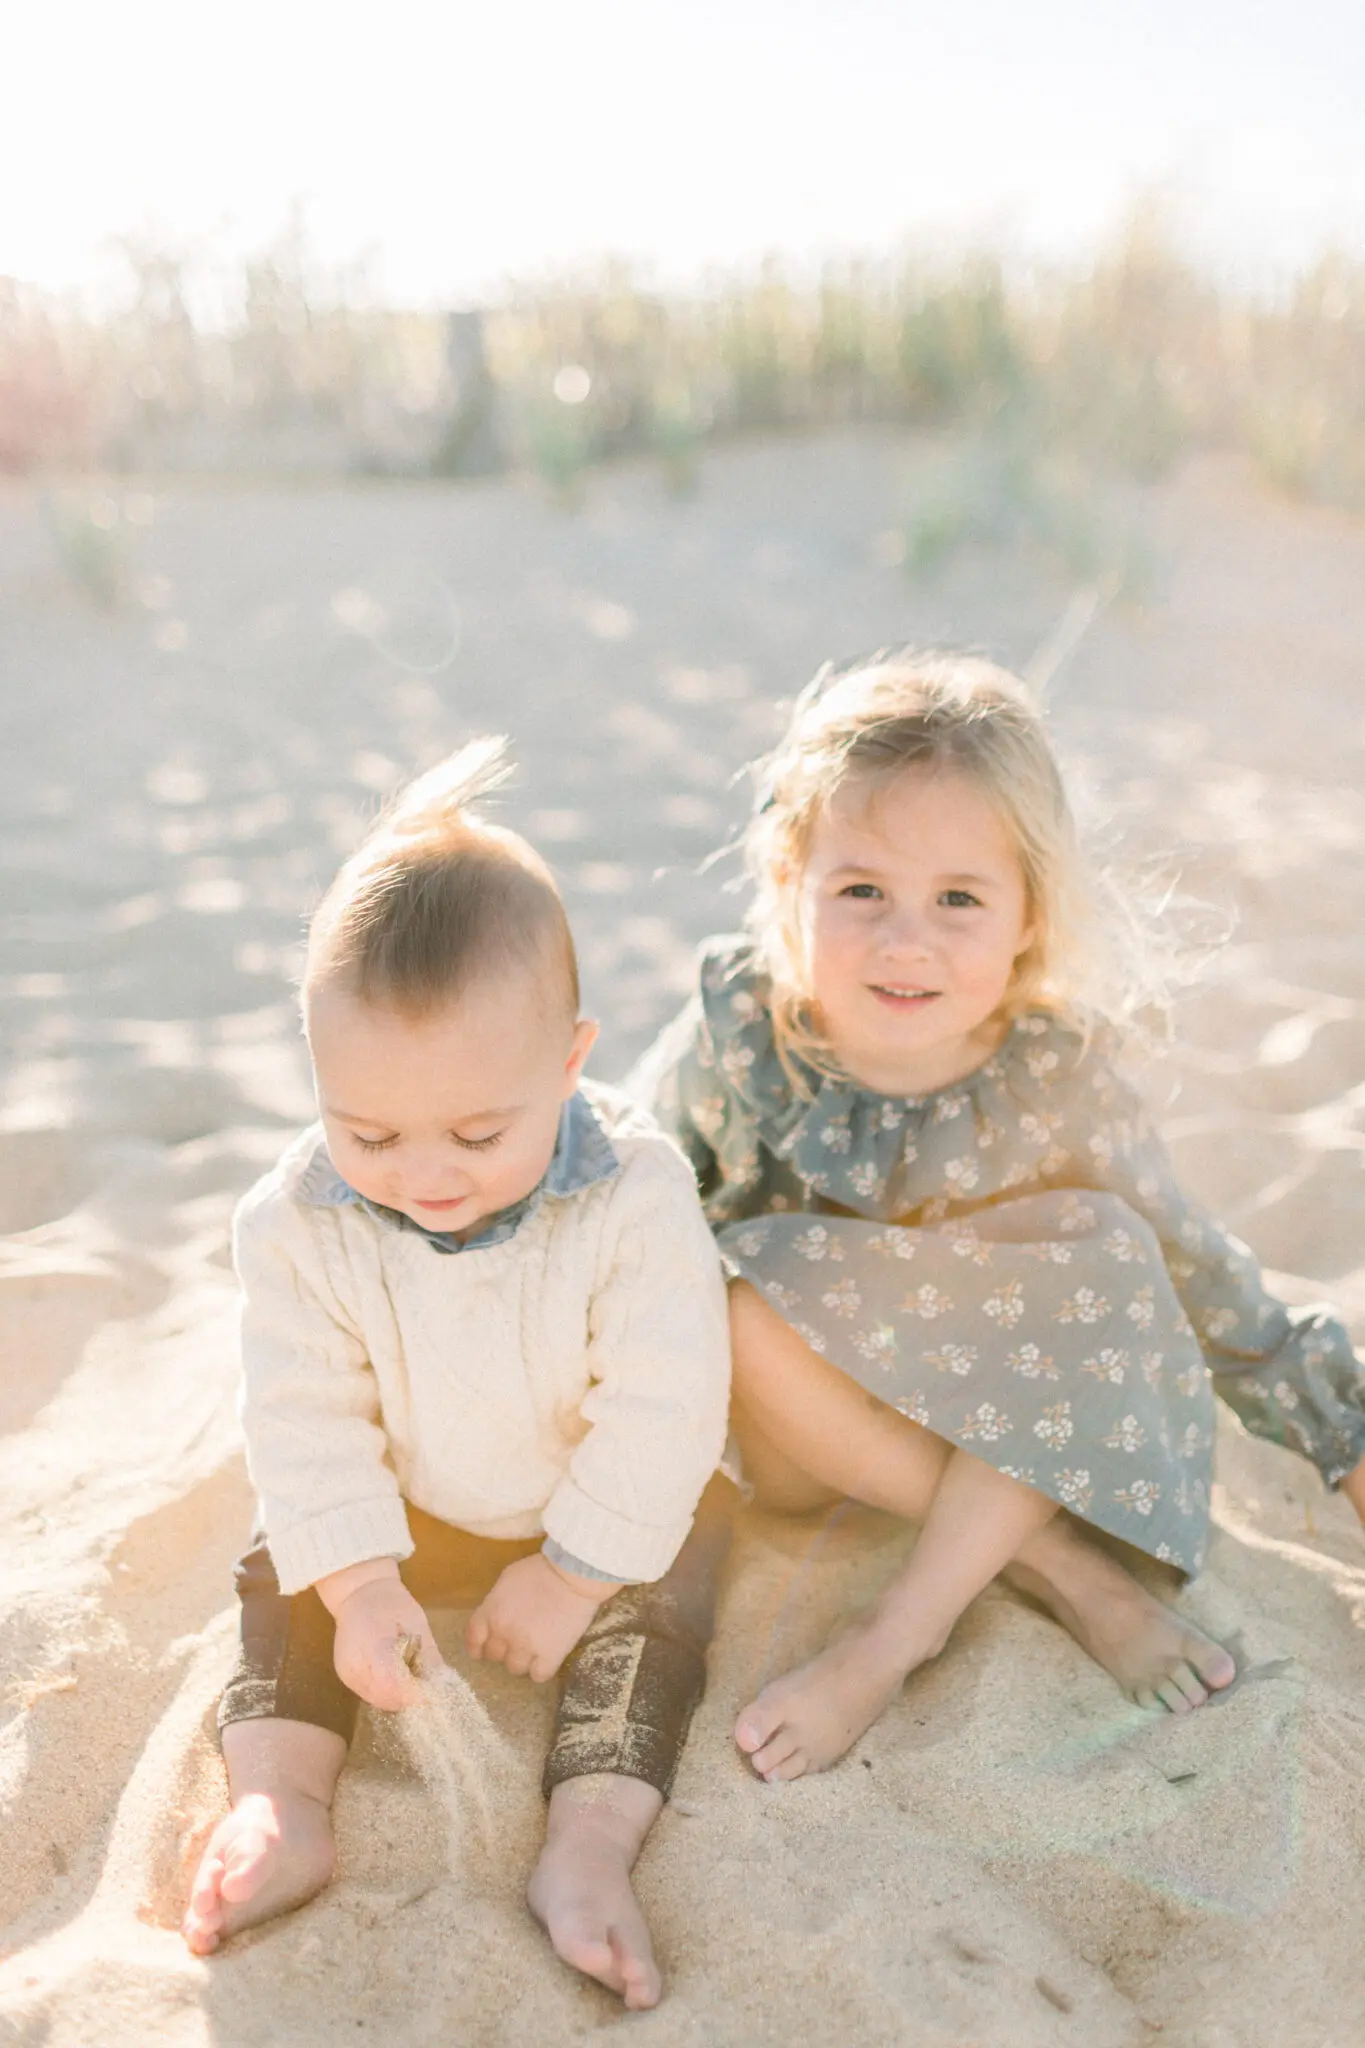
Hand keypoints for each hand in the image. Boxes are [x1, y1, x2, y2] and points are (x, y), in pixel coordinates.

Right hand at [322, 1563, 443, 1710]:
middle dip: (411, 1697)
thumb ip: (428, 1656)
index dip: (417, 1694)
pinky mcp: (347, 1679)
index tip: (436, 1693)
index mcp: (373, 1648)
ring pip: (380, 1701)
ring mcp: (348, 1676)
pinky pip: (371, 1695)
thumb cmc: (391, 1604)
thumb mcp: (417, 1625)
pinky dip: (388, 1693)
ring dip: (400, 1697)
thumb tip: (444, 1685)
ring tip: (413, 1681)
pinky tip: (398, 1679)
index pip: (396, 1686)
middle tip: (427, 1687)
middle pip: (387, 1699)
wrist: (360, 1594)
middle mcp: (355, 1668)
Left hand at [466, 1553, 615, 1682]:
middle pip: (494, 1656)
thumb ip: (495, 1601)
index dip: (477, 1647)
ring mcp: (525, 1648)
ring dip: (523, 1660)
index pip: (473, 1640)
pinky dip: (542, 1669)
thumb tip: (494, 1614)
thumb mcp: (508, 1578)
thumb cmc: (541, 1570)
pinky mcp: (549, 1657)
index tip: (483, 1649)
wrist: (573, 1575)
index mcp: (491, 1613)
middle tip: (517, 1640)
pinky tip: (548, 1657)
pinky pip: (538, 1676)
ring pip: (515, 1669)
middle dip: (503, 1649)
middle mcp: (503, 1634)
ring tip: (535, 1648)